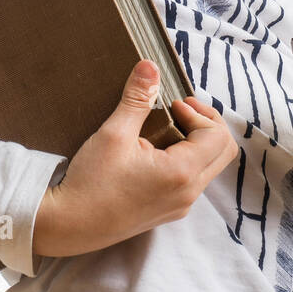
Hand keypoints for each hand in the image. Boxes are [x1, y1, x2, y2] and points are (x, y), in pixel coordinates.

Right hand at [32, 60, 238, 257]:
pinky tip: (157, 150)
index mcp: (181, 174)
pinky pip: (194, 181)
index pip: (217, 136)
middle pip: (223, 152)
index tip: (174, 104)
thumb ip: (137, 98)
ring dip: (197, 142)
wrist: (69, 225)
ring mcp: (180, 206)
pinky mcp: (168, 212)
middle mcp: (188, 194)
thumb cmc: (90, 182)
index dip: (201, 113)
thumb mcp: (114, 133)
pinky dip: (187, 159)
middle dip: (207, 124)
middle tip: (181, 110)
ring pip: (210, 167)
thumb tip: (150, 66)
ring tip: (167, 127)